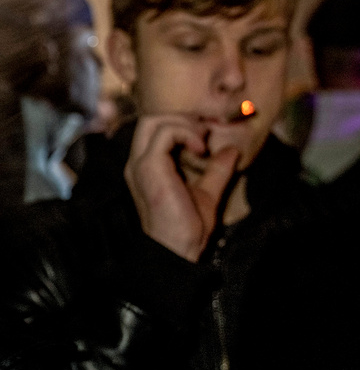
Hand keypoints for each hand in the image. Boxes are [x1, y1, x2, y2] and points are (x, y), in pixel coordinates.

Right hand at [124, 115, 238, 261]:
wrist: (177, 250)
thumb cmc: (188, 230)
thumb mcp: (207, 193)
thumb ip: (216, 170)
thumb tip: (231, 150)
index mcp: (147, 167)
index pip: (156, 129)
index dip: (182, 124)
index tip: (208, 135)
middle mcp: (138, 162)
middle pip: (151, 119)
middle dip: (181, 119)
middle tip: (204, 135)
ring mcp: (140, 163)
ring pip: (154, 120)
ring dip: (184, 124)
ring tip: (202, 142)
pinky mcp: (149, 166)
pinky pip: (165, 133)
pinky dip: (186, 133)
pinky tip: (200, 149)